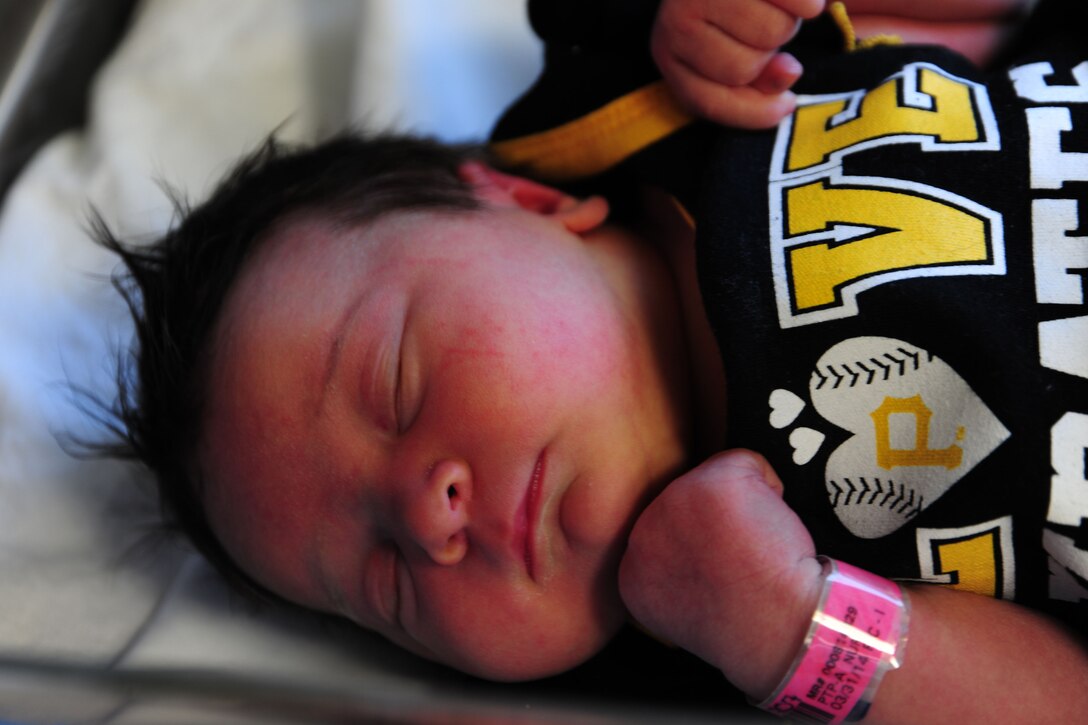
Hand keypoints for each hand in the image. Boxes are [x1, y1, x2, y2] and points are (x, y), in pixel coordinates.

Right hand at [618, 449, 822, 697]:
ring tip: (753, 549)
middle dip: (718, 523)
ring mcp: (674, 503)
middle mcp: (643, 531)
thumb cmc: (747, 625)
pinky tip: (772, 531)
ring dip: (741, 507)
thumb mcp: (684, 605)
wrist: (781, 631)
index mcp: (632, 571)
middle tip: (741, 563)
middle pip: (684, 500)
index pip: (665, 531)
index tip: (723, 575)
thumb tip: (690, 534)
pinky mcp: (712, 483)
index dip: (703, 548)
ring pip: (713, 478)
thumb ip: (672, 568)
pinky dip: (772, 489)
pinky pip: (748, 462)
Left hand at [651, 0, 825, 128]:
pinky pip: (798, 5)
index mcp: (668, 52)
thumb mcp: (735, 51)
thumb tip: (789, 72)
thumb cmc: (733, 9)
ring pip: (772, 34)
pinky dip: (808, 3)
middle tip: (767, 24)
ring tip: (773, 3)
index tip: (786, 105)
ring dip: (789, 20)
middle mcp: (675, 22)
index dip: (752, 112)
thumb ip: (756, 79)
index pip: (707, 100)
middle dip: (769, 51)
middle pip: (745, 68)